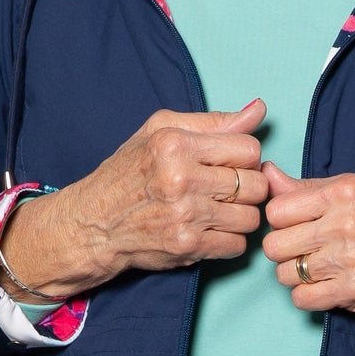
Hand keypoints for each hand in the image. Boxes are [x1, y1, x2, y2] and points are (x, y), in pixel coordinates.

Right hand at [0, 103, 267, 299]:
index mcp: (175, 144)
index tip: (230, 164)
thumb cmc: (128, 173)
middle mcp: (181, 179)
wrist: (95, 224)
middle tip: (227, 190)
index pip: (249, 149)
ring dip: (240, 216)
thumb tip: (259, 109)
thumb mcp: (161, 131)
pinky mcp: (187, 246)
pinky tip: (211, 230)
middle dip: (248, 187)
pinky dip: (229, 240)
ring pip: (251, 217)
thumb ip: (213, 122)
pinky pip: (237, 245)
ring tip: (219, 210)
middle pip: (256, 184)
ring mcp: (185, 215)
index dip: (246, 157)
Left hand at [260, 163, 354, 322]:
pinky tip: (323, 286)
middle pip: (275, 244)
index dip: (281, 221)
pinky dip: (307, 296)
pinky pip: (302, 299)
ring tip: (316, 268)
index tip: (296, 226)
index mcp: (344, 192)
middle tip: (303, 250)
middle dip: (283, 250)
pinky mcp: (353, 291)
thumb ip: (309, 187)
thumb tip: (266, 174)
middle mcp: (345, 223)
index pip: (277, 210)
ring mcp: (349, 260)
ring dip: (295, 275)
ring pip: (285, 274)